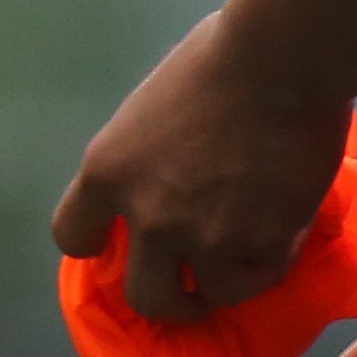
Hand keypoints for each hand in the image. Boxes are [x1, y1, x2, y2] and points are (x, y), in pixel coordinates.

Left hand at [49, 13, 346, 324]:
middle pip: (145, 297)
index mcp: (108, 172)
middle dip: (171, 296)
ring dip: (231, 278)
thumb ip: (147, 158)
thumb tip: (164, 178)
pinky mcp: (260, 245)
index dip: (99, 243)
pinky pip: (264, 274)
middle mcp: (147, 216)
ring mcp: (205, 238)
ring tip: (251, 252)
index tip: (122, 239)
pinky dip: (273, 260)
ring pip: (215, 294)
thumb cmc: (217, 60)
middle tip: (194, 282)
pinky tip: (284, 231)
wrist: (279, 59)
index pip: (72, 236)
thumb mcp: (151, 110)